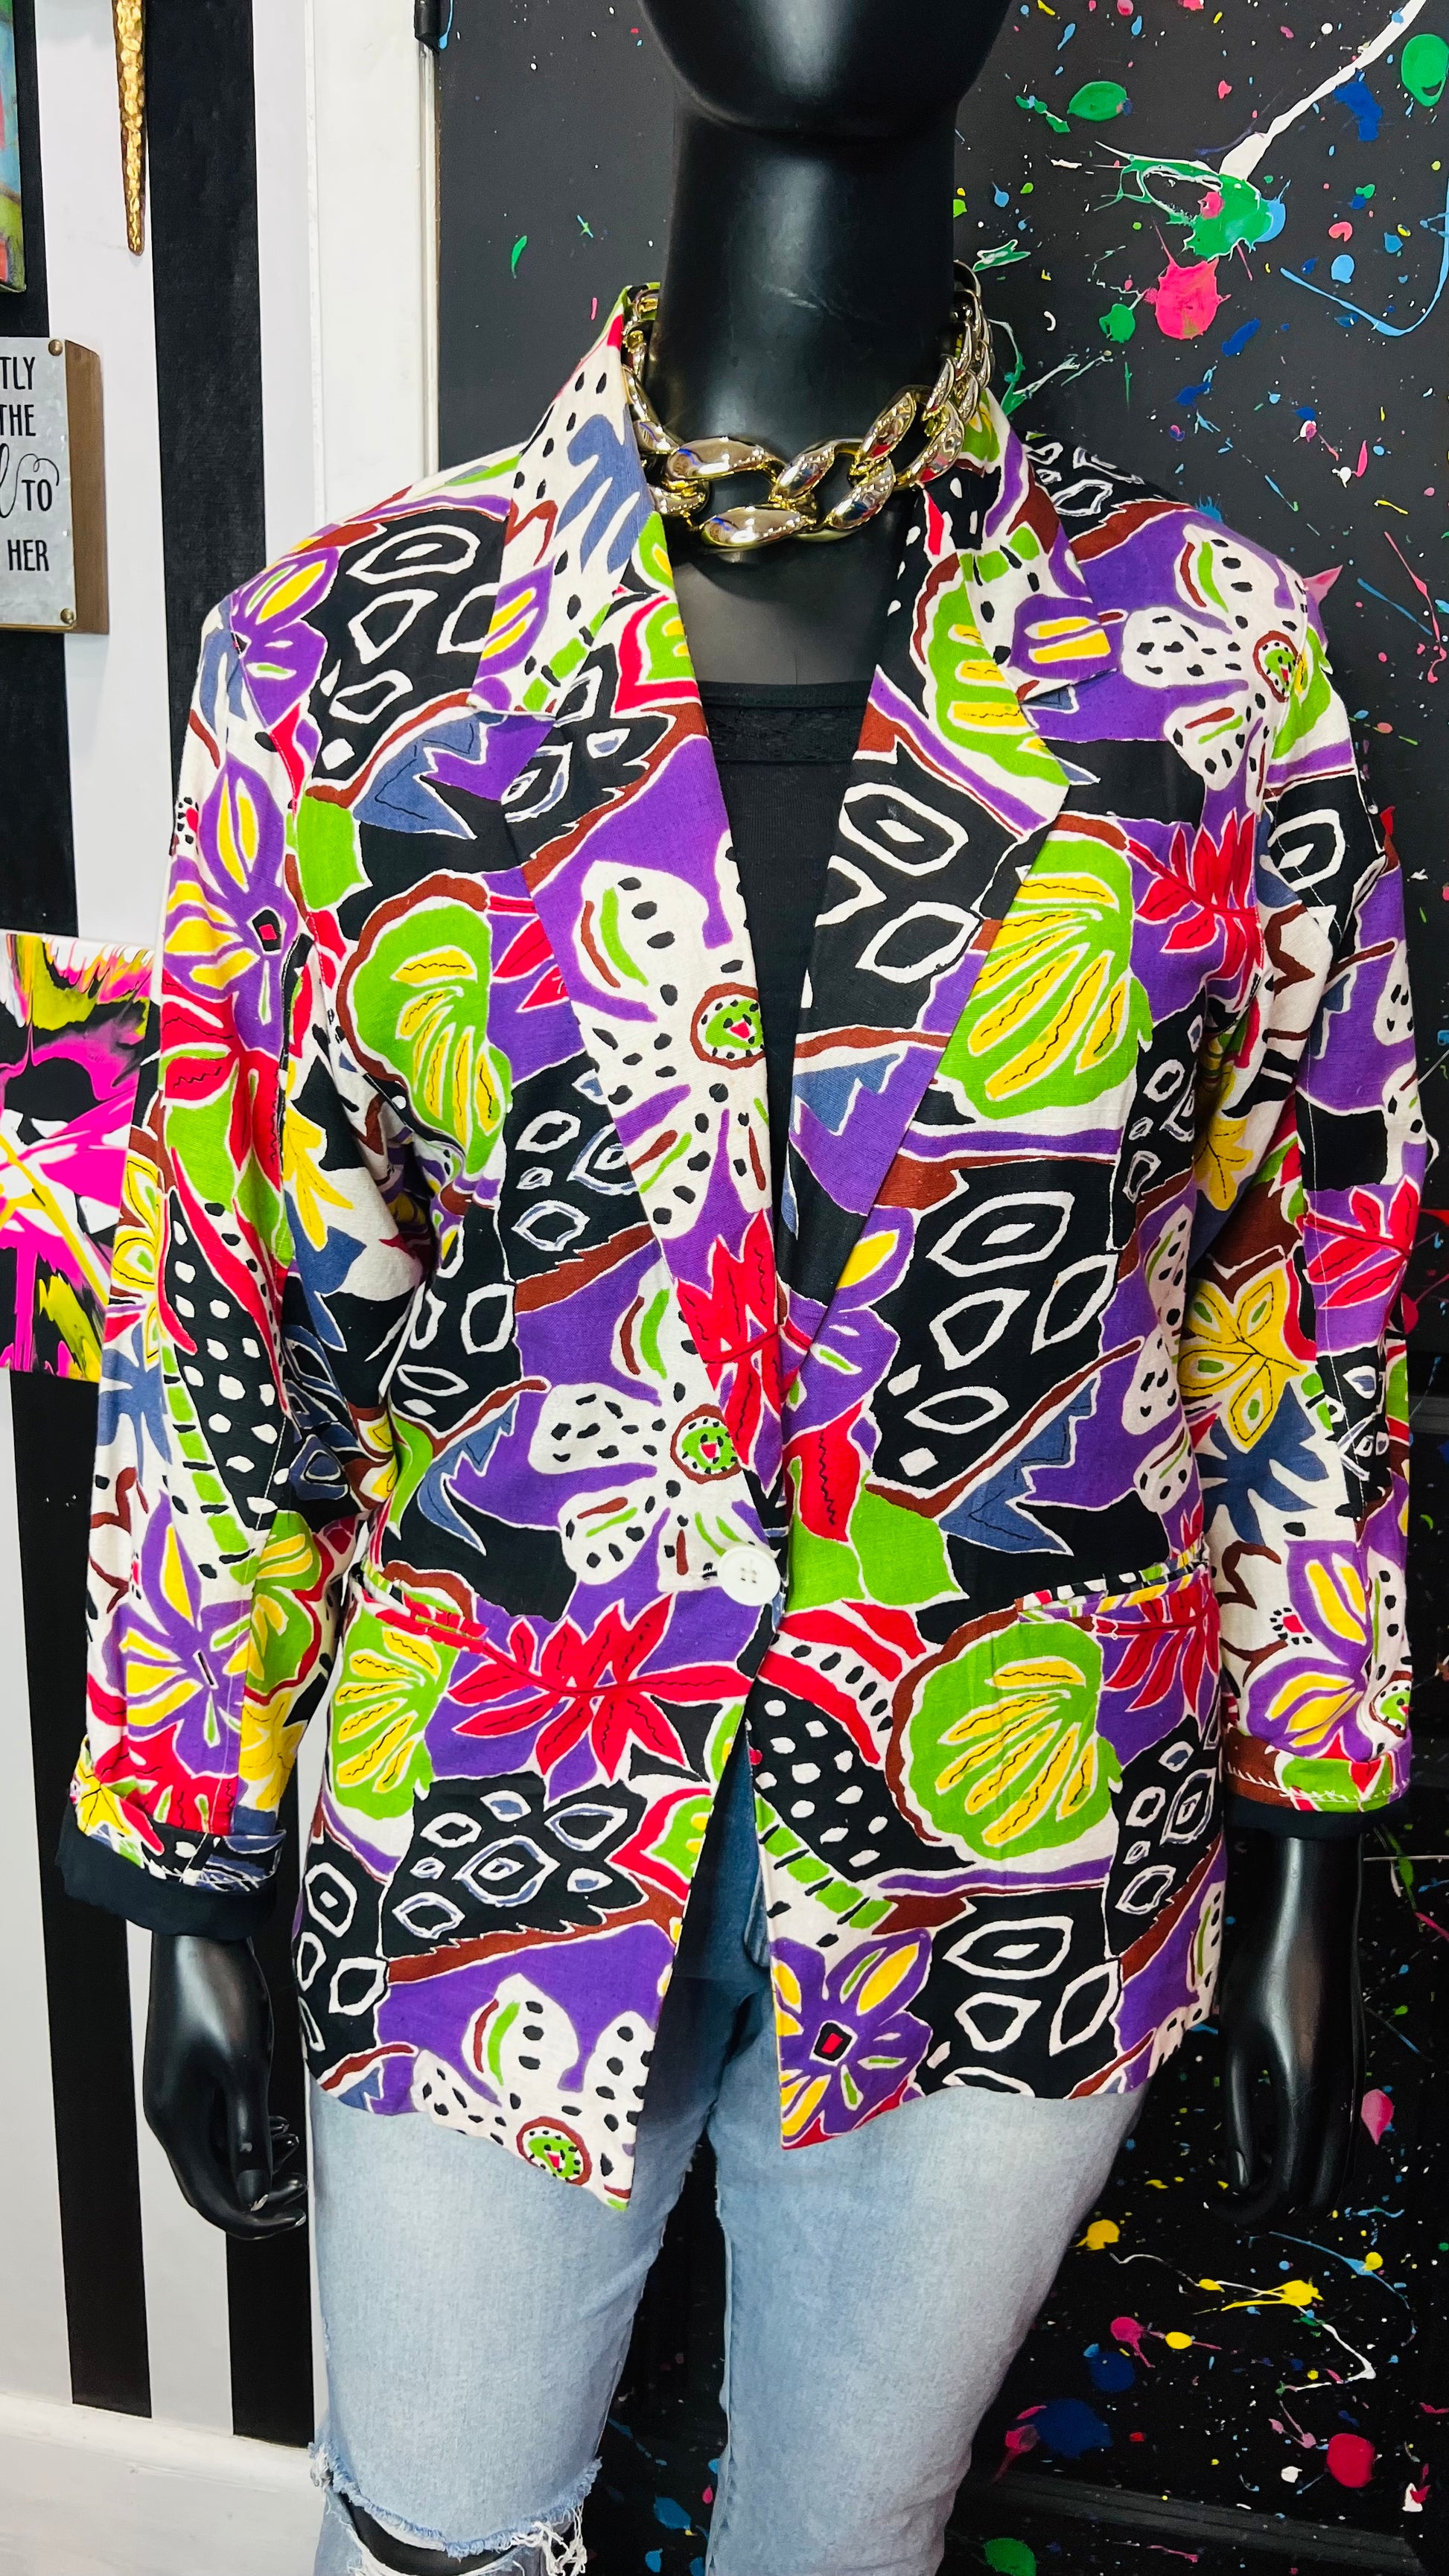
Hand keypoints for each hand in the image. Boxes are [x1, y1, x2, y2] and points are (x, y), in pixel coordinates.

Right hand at [143, 1933, 307, 2238]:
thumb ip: (251, 2133)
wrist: (198, 1934)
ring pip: (219, 2151)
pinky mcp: (195, 2074)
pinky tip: (283, 2125)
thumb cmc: (219, 1996)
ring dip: (257, 2163)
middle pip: (211, 2181)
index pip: (209, 2196)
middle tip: (302, 2193)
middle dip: (255, 2196)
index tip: (295, 2216)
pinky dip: (252, 2133)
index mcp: (176, 2122)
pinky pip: (220, 2122)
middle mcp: (172, 2116)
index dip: (251, 2217)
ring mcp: (182, 2095)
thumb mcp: (243, 2066)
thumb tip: (253, 2197)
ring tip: (299, 2152)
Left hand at [1218, 1827, 1362, 2227]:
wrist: (1314, 1919)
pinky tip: (1277, 2128)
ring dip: (1301, 2176)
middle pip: (1323, 2189)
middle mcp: (1341, 2099)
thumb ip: (1241, 2115)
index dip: (1252, 2211)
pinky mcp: (1357, 2067)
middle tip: (1235, 2195)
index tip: (1220, 2210)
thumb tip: (1241, 2176)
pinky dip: (1316, 2149)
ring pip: (1340, 2164)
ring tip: (1253, 2162)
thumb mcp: (1238, 2045)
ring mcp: (1356, 2083)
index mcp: (1306, 2097)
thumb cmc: (1264, 1972)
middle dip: (1279, 2203)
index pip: (1287, 2187)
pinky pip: (1345, 2132)